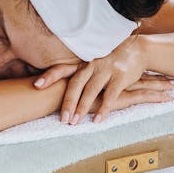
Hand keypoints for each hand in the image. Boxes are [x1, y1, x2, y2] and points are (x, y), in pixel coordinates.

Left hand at [34, 36, 162, 123]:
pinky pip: (110, 95)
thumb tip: (57, 85)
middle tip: (61, 119)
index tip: (35, 85)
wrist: (137, 49)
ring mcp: (106, 69)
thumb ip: (78, 70)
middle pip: (75, 84)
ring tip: (75, 123)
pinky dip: (103, 109)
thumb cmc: (110, 58)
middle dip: (67, 102)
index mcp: (83, 61)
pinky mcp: (120, 76)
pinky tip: (98, 120)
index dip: (49, 76)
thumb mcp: (93, 60)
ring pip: (91, 90)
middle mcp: (91, 64)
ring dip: (82, 108)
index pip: (62, 68)